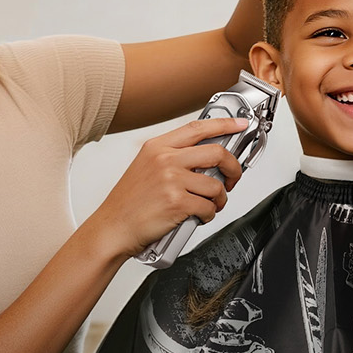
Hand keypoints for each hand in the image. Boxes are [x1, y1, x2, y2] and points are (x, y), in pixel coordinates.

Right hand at [87, 117, 248, 258]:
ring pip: (216, 185)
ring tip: (210, 205)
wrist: (112, 228)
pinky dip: (209, 215)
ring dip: (220, 199)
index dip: (224, 124)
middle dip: (233, 168)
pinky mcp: (177, 203)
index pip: (198, 127)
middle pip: (217, 153)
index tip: (239, 125)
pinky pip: (208, 207)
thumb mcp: (146, 167)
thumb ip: (173, 158)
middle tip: (233, 178)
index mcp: (157, 147)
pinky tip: (199, 217)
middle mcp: (165, 159)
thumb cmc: (129, 202)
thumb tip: (207, 159)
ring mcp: (171, 180)